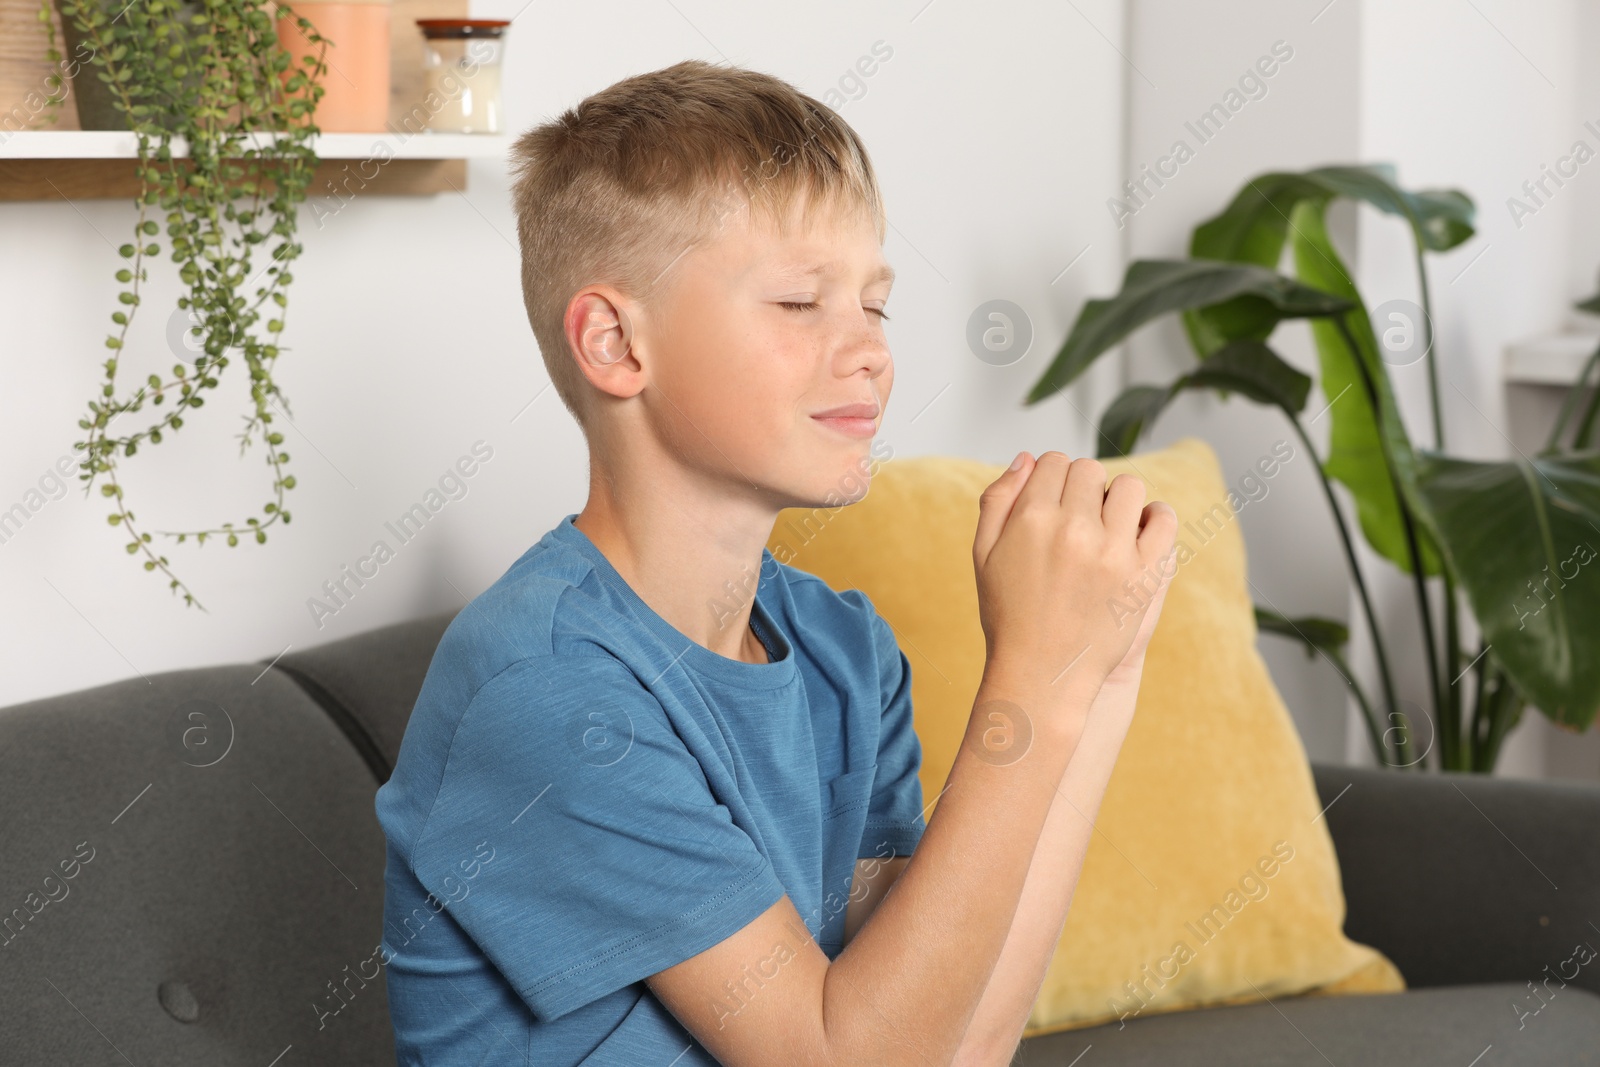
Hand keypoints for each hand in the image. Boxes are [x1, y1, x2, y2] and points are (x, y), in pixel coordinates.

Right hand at [972, 451, 1177, 707]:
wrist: (1042, 674)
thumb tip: (1028, 458)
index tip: (1054, 500)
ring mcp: (1113, 552)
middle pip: (1088, 471)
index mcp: (1031, 519)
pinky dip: (1155, 518)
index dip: (1052, 477)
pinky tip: (1140, 531)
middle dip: (1082, 488)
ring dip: (1117, 500)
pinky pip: (1163, 521)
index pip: (1053, 462)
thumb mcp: (984, 554)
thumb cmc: (1009, 615)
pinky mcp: (1144, 575)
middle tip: (1078, 518)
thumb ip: (998, 500)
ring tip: (1108, 526)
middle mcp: (1073, 529)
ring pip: (1128, 487)